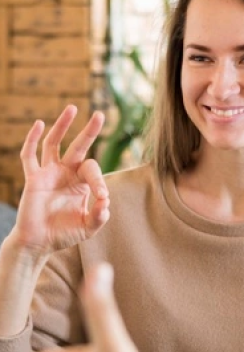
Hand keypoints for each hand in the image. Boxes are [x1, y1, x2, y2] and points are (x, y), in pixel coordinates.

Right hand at [11, 105, 109, 255]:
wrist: (40, 243)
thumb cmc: (64, 234)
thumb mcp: (88, 227)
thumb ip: (99, 216)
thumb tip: (106, 201)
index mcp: (82, 184)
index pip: (93, 171)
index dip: (100, 181)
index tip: (102, 197)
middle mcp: (67, 174)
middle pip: (79, 147)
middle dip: (90, 131)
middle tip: (100, 115)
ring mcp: (49, 174)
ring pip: (55, 144)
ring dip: (63, 126)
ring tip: (72, 108)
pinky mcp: (33, 178)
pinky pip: (30, 156)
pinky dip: (33, 140)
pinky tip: (39, 124)